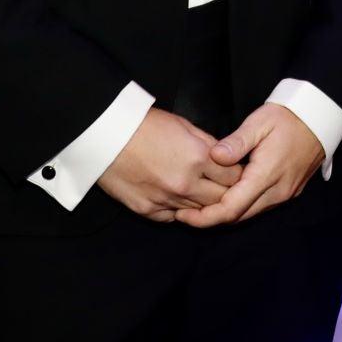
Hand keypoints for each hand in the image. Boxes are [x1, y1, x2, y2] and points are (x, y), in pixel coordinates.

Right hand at [95, 107, 241, 221]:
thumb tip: (223, 157)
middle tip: (219, 186)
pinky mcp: (147, 211)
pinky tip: (174, 197)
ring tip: (196, 190)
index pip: (234, 177)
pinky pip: (172, 218)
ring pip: (198, 212)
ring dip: (201, 203)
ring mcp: (166, 200)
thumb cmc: (144, 124)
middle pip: (220, 200)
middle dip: (224, 193)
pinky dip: (177, 210)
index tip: (233, 173)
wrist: (105, 135)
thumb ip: (207, 143)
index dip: (236, 174)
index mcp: (198, 158)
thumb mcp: (183, 125)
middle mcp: (186, 184)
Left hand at [174, 102, 323, 227]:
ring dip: (225, 214)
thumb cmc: (288, 117)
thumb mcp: (260, 122)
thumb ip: (237, 142)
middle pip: (238, 217)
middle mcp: (276, 192)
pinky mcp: (288, 192)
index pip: (231, 208)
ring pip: (249, 214)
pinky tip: (225, 197)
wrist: (319, 118)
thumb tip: (214, 156)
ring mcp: (284, 194)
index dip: (205, 217)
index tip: (183, 215)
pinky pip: (259, 207)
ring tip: (200, 207)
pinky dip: (240, 207)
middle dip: (210, 219)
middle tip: (184, 213)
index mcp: (266, 176)